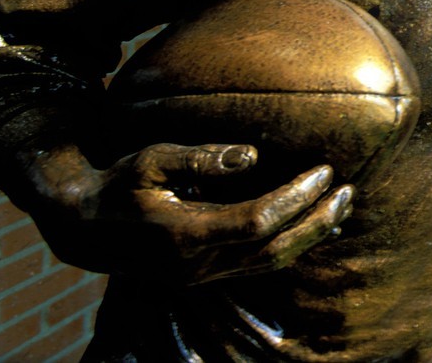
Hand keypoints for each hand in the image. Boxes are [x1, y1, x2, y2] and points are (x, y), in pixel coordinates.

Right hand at [26, 142, 352, 283]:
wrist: (83, 229)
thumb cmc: (119, 185)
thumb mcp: (151, 161)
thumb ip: (201, 158)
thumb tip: (253, 155)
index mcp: (187, 234)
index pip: (258, 221)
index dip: (296, 197)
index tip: (323, 169)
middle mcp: (199, 264)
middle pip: (274, 249)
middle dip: (316, 220)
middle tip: (347, 189)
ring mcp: (202, 275)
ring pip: (271, 262)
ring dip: (310, 236)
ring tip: (342, 206)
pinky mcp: (205, 276)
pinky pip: (259, 265)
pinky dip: (291, 245)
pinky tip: (314, 226)